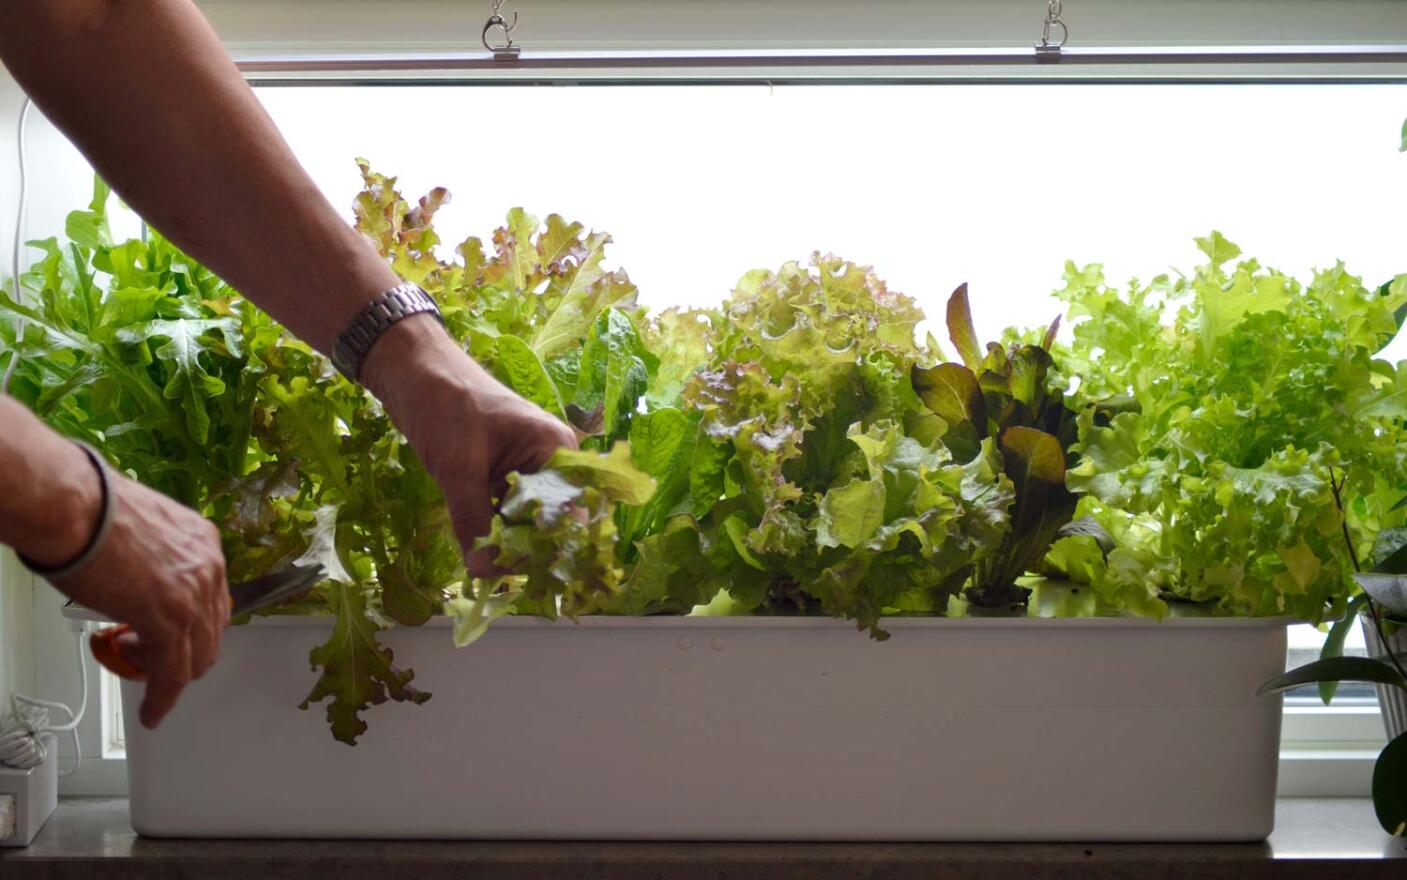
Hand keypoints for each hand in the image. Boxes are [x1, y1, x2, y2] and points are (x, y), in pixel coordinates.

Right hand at [51, 473, 229, 728]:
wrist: (75, 507)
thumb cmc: (92, 512)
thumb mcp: (144, 530)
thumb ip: (157, 558)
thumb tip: (142, 578)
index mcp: (204, 542)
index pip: (214, 598)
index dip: (192, 624)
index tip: (174, 637)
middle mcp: (208, 567)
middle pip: (212, 631)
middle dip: (185, 652)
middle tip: (152, 657)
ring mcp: (193, 595)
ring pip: (197, 656)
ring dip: (171, 674)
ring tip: (141, 673)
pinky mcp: (168, 620)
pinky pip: (173, 672)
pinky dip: (163, 697)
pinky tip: (151, 710)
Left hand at [363, 319, 578, 574]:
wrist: (412, 371)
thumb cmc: (445, 406)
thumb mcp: (458, 469)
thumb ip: (475, 523)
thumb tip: (484, 574)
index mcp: (557, 452)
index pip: (569, 516)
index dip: (547, 547)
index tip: (511, 568)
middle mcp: (551, 464)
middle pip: (549, 524)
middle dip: (519, 547)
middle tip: (483, 560)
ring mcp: (528, 471)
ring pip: (525, 523)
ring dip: (502, 540)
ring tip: (474, 550)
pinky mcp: (505, 477)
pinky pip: (507, 514)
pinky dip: (490, 528)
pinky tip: (471, 538)